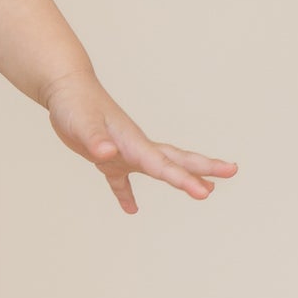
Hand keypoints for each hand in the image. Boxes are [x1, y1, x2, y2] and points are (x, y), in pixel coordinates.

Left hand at [42, 72, 237, 214]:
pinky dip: (126, 194)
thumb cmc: (75, 104)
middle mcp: (135, 147)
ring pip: (159, 167)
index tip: (207, 192)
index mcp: (133, 142)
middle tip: (232, 171)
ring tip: (206, 191)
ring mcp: (123, 152)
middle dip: (203, 169)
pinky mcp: (106, 157)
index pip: (163, 165)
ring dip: (180, 178)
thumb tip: (108, 155)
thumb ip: (95, 140)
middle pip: (175, 160)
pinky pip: (120, 180)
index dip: (184, 179)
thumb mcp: (82, 124)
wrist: (64, 88)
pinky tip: (131, 209)